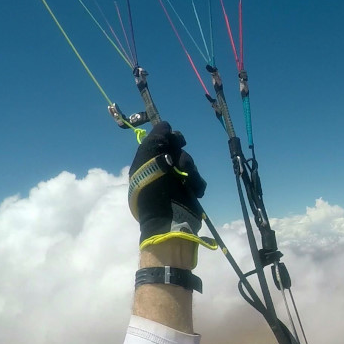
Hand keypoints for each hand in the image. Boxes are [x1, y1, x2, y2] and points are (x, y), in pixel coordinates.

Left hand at [128, 122, 210, 251]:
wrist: (167, 219)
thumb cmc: (153, 190)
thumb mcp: (148, 160)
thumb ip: (156, 139)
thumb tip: (165, 124)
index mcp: (146, 163)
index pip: (159, 141)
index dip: (168, 138)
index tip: (175, 139)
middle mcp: (159, 170)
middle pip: (176, 151)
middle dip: (181, 154)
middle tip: (182, 161)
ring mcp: (174, 181)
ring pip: (188, 164)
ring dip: (190, 170)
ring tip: (188, 181)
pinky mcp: (188, 191)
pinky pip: (197, 179)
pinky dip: (197, 183)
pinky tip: (194, 189)